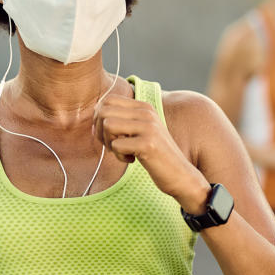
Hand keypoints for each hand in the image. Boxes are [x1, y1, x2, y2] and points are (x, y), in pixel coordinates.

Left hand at [93, 95, 207, 212]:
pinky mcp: (148, 144)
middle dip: (101, 131)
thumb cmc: (155, 155)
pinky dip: (119, 156)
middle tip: (113, 146)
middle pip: (104, 111)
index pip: (108, 100)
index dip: (100, 118)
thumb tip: (95, 115)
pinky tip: (132, 160)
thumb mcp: (140, 131)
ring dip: (109, 143)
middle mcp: (147, 112)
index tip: (109, 135)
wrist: (180, 175)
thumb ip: (122, 120)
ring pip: (108, 125)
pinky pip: (116, 145)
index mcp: (144, 107)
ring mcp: (148, 127)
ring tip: (122, 152)